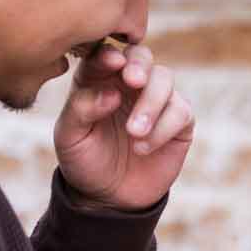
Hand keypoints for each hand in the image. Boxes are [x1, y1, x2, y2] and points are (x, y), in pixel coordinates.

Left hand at [52, 40, 192, 209]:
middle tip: (133, 80)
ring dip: (151, 104)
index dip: (110, 54)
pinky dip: (163, 128)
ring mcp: (156, 99)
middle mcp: (128, 83)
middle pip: (142, 55)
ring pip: (164, 80)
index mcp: (98, 77)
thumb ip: (82, 109)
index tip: (112, 63)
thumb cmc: (83, 159)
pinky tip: (143, 148)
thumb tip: (112, 93)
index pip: (105, 53)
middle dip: (140, 64)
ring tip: (134, 132)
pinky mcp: (178, 121)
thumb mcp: (69, 136)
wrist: (107, 197)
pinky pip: (181, 111)